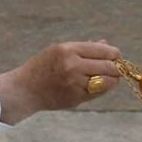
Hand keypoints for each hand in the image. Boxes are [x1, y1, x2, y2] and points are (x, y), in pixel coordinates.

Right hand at [0, 41, 120, 124]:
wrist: (25, 89)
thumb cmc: (43, 67)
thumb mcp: (59, 50)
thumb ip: (84, 48)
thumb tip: (106, 44)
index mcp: (68, 50)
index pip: (103, 50)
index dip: (114, 53)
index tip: (116, 55)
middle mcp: (73, 65)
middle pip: (109, 66)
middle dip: (116, 67)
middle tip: (116, 68)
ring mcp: (75, 83)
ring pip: (107, 81)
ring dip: (112, 79)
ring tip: (109, 77)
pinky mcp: (76, 97)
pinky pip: (99, 93)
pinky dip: (103, 89)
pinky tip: (98, 85)